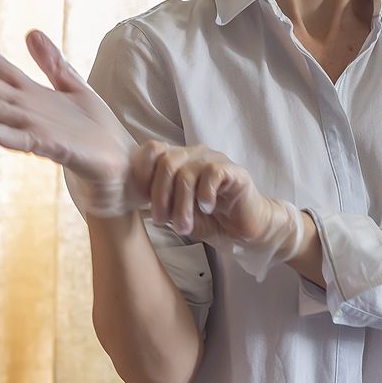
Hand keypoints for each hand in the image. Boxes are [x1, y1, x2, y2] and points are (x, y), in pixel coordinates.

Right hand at [0, 27, 143, 217]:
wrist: (119, 164)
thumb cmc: (95, 130)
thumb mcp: (74, 87)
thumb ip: (52, 63)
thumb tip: (31, 32)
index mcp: (33, 95)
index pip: (1, 68)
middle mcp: (28, 111)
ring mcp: (36, 129)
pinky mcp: (51, 147)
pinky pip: (21, 140)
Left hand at [131, 141, 307, 272]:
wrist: (245, 231)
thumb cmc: (211, 220)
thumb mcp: (178, 213)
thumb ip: (160, 202)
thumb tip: (136, 199)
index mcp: (179, 160)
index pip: (153, 151)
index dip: (143, 172)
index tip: (142, 201)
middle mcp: (195, 154)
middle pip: (167, 163)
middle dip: (160, 196)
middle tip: (163, 222)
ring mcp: (215, 160)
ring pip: (187, 173)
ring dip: (182, 205)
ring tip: (185, 227)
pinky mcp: (234, 171)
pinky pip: (212, 173)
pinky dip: (204, 194)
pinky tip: (208, 208)